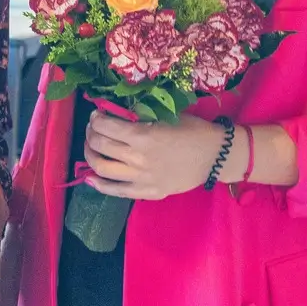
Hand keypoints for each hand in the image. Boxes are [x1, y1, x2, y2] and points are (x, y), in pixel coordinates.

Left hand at [83, 110, 230, 199]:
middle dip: (91, 134)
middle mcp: (138, 158)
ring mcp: (142, 179)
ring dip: (90, 155)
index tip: (96, 115)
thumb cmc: (193, 131)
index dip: (96, 119)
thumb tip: (115, 112)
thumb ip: (140, 116)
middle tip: (93, 128)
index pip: (106, 126)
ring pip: (103, 168)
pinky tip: (90, 177)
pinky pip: (116, 191)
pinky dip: (100, 184)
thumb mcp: (166, 116)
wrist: (216, 157)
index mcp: (144, 136)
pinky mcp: (148, 192)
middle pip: (100, 146)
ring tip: (92, 147)